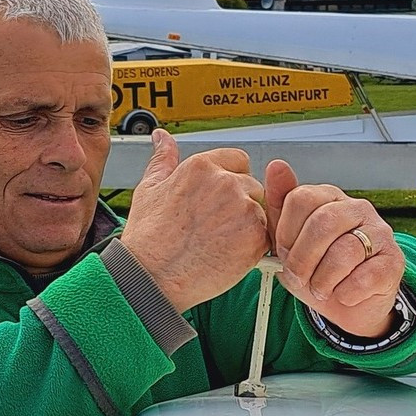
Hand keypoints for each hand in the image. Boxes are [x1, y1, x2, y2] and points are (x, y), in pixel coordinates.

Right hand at [121, 130, 271, 310]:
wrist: (152, 277)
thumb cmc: (148, 238)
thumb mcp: (149, 189)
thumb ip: (163, 158)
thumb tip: (163, 138)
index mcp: (202, 166)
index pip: (238, 160)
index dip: (229, 181)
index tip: (217, 201)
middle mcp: (225, 182)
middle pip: (252, 185)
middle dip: (240, 203)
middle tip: (215, 226)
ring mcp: (243, 209)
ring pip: (260, 209)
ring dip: (248, 224)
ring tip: (219, 241)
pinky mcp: (255, 236)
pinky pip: (266, 234)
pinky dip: (253, 244)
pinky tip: (228, 252)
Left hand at [264, 160, 405, 337]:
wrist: (350, 304)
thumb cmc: (318, 268)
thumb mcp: (290, 239)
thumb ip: (279, 204)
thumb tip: (276, 166)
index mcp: (329, 198)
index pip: (301, 198)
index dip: (286, 231)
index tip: (283, 252)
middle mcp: (357, 209)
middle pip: (322, 223)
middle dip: (302, 258)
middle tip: (298, 276)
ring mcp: (380, 233)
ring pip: (344, 251)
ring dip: (322, 280)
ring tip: (320, 289)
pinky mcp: (393, 261)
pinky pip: (365, 277)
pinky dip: (346, 293)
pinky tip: (343, 294)